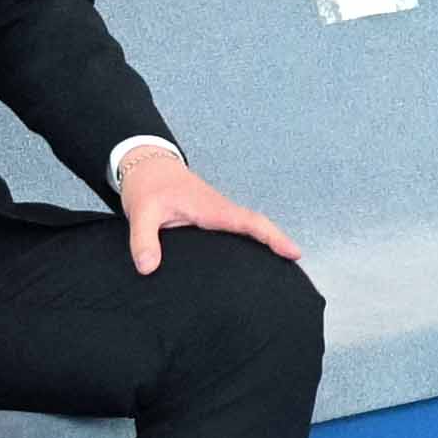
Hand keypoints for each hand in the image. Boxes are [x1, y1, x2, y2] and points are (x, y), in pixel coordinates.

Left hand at [110, 145, 293, 274]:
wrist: (144, 165)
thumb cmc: (147, 185)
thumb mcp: (141, 211)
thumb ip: (143, 240)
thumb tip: (148, 268)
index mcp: (211, 208)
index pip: (250, 222)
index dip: (273, 237)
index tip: (294, 252)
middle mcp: (219, 211)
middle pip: (256, 228)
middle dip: (278, 244)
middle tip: (296, 269)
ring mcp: (215, 215)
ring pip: (247, 230)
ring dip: (264, 244)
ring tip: (278, 272)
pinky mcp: (208, 219)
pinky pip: (234, 232)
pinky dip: (247, 243)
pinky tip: (245, 263)